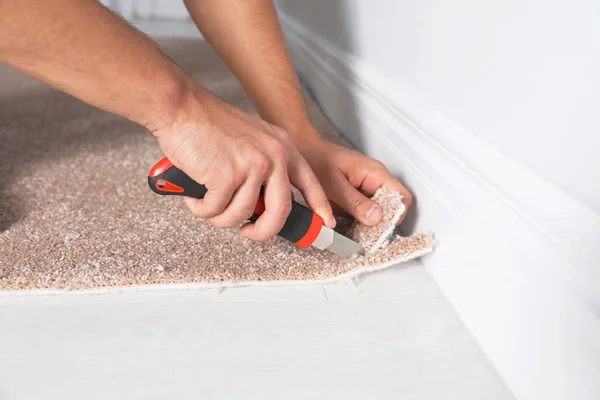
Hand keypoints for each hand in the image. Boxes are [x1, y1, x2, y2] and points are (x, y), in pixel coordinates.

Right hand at [152, 89, 334, 240]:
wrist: (181, 107)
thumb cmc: (207, 124)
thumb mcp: (251, 139)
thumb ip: (263, 167)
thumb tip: (261, 204)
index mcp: (282, 147)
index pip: (310, 182)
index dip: (320, 207)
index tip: (325, 224)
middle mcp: (273, 156)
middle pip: (281, 211)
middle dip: (263, 231)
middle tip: (248, 232)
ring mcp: (253, 166)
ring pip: (241, 214)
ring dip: (219, 217)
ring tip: (205, 202)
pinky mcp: (228, 176)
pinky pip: (216, 211)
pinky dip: (201, 209)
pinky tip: (193, 195)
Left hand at [297, 135, 411, 225]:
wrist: (303, 150)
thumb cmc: (316, 160)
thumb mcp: (334, 186)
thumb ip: (356, 203)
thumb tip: (377, 217)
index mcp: (375, 173)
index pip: (402, 198)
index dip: (395, 216)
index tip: (380, 229)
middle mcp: (375, 179)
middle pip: (392, 206)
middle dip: (380, 222)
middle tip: (363, 231)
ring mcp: (368, 186)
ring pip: (379, 211)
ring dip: (367, 221)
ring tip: (349, 223)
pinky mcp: (359, 193)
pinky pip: (366, 209)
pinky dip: (357, 218)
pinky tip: (344, 218)